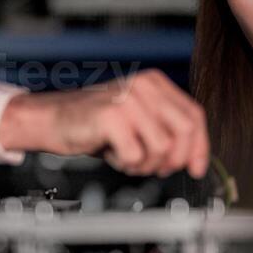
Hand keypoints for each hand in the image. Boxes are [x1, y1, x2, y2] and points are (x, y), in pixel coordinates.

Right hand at [0, 70, 209, 178]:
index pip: (194, 115)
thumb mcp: (138, 120)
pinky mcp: (112, 117)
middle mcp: (144, 86)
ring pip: (162, 148)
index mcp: (155, 84)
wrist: (53, 118)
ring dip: (146, 164)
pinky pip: (136, 155)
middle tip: (157, 168)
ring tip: (128, 158)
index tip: (197, 168)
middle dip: (175, 160)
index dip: (200, 147)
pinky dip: (126, 164)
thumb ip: (165, 130)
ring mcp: (128, 99)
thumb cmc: (94, 123)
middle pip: (185, 131)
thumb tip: (194, 157)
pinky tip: (114, 155)